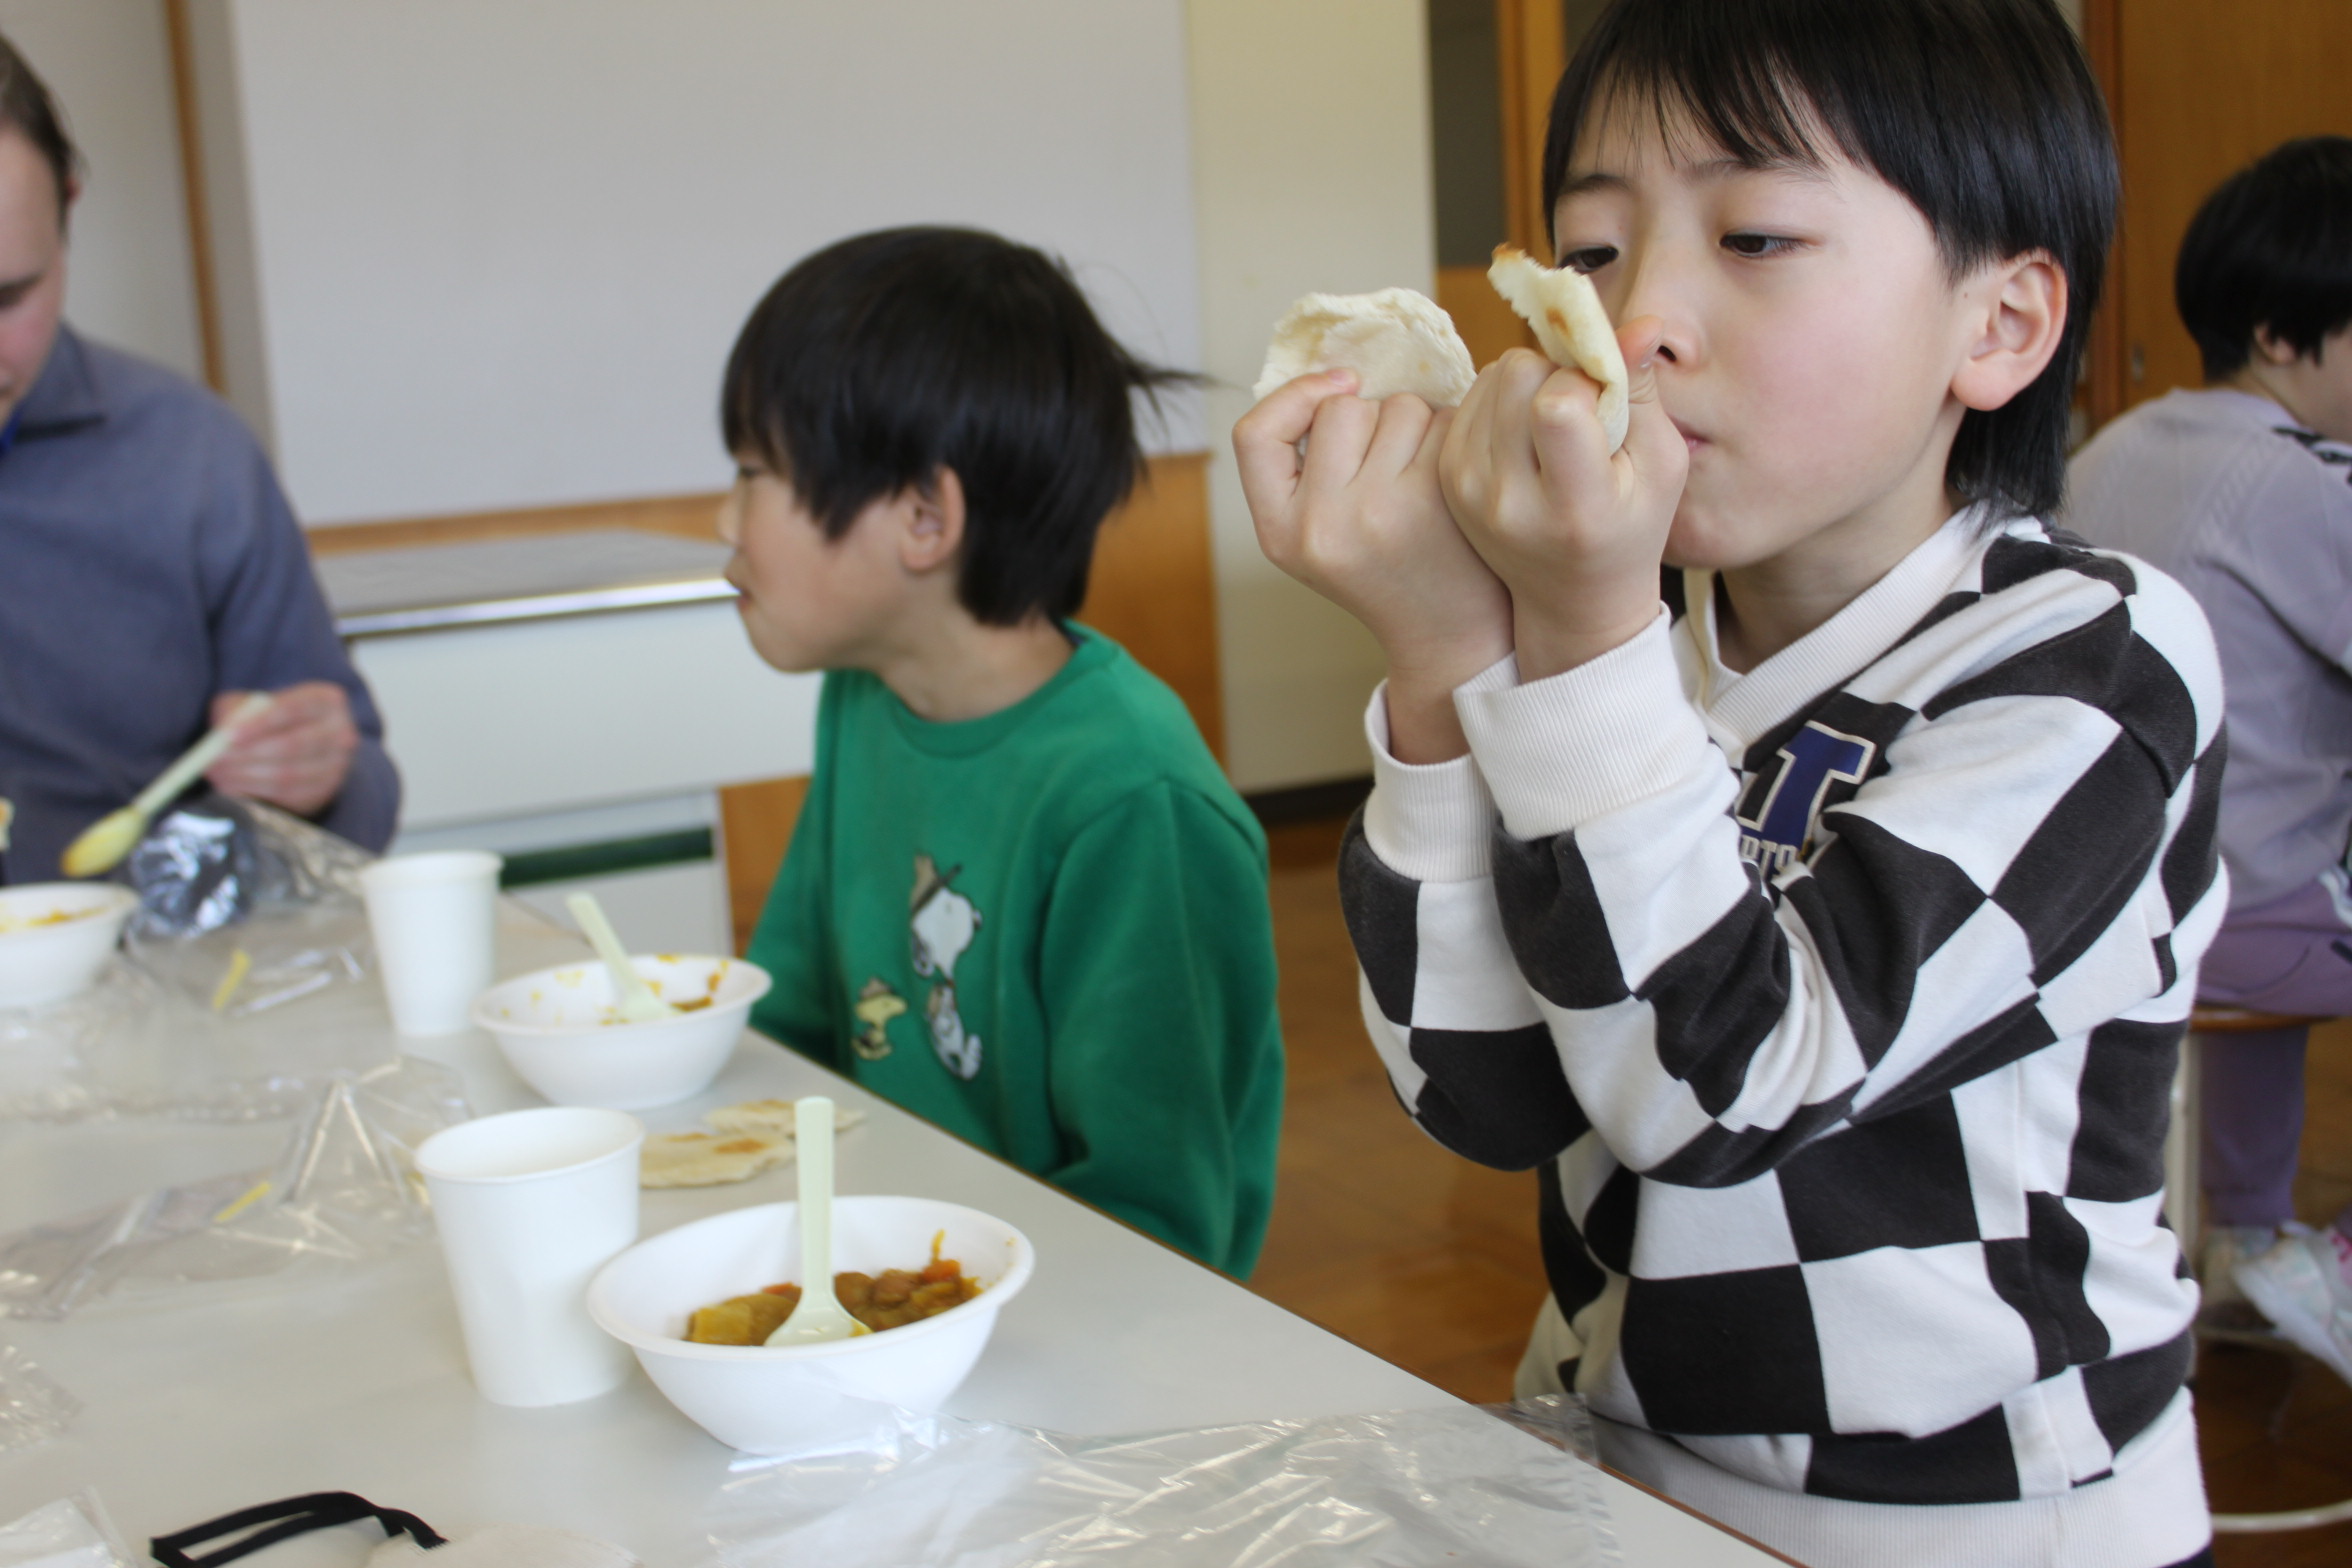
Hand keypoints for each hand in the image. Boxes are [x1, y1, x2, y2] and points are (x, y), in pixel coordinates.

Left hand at [204, 682, 359, 816]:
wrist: (295, 743)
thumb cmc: (267, 718)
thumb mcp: (249, 703)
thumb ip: (236, 711)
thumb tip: (223, 733)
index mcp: (326, 700)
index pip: (293, 709)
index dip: (259, 723)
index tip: (226, 736)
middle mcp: (341, 732)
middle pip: (292, 745)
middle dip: (247, 755)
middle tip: (213, 760)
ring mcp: (337, 765)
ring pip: (288, 774)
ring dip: (246, 777)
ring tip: (216, 774)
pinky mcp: (326, 791)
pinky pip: (288, 796)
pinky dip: (255, 793)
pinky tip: (231, 786)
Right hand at [1235, 370, 1512, 761]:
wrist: (1450, 633)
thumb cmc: (1385, 570)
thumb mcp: (1315, 536)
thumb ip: (1305, 468)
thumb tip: (1336, 373)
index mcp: (1279, 533)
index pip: (1253, 434)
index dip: (1293, 397)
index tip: (1337, 390)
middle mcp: (1320, 524)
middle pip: (1338, 409)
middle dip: (1372, 419)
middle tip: (1392, 471)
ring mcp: (1377, 511)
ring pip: (1395, 406)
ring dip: (1417, 424)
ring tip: (1423, 476)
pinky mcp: (1433, 499)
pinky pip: (1441, 420)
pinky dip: (1452, 435)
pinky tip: (1453, 476)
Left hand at [1440, 323, 1686, 680]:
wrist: (1570, 598)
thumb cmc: (1630, 526)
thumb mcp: (1661, 465)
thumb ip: (1643, 392)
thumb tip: (1640, 322)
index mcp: (1572, 508)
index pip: (1557, 405)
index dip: (1585, 380)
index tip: (1603, 401)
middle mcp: (1507, 502)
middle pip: (1516, 374)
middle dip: (1557, 372)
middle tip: (1581, 409)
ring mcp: (1466, 491)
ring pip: (1490, 377)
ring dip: (1529, 382)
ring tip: (1554, 426)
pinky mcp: (1445, 477)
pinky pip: (1472, 395)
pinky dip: (1503, 398)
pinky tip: (1526, 435)